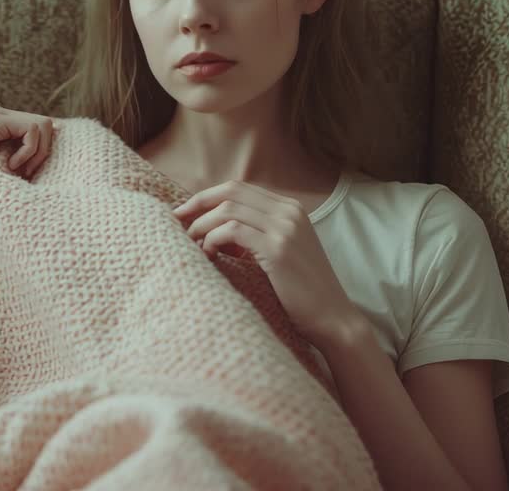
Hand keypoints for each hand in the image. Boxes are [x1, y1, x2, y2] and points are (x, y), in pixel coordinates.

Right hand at [0, 102, 55, 217]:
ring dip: (36, 154)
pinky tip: (10, 165)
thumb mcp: (14, 162)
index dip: (43, 150)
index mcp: (0, 119)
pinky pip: (32, 130)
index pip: (42, 125)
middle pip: (46, 123)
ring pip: (43, 125)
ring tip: (16, 170)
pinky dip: (28, 152)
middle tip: (24, 173)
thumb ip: (31, 146)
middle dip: (42, 152)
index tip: (28, 171)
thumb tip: (63, 129)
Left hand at [172, 180, 360, 348]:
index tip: (184, 213)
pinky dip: (213, 240)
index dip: (207, 197)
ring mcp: (285, 228)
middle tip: (175, 221)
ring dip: (202, 225)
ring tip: (192, 245)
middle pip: (231, 191)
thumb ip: (257, 235)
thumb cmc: (302, 293)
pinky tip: (208, 255)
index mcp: (291, 208)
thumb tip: (215, 230)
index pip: (239, 188)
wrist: (333, 319)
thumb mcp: (282, 253)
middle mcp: (289, 211)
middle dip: (197, 204)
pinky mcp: (278, 248)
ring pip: (228, 210)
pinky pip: (232, 231)